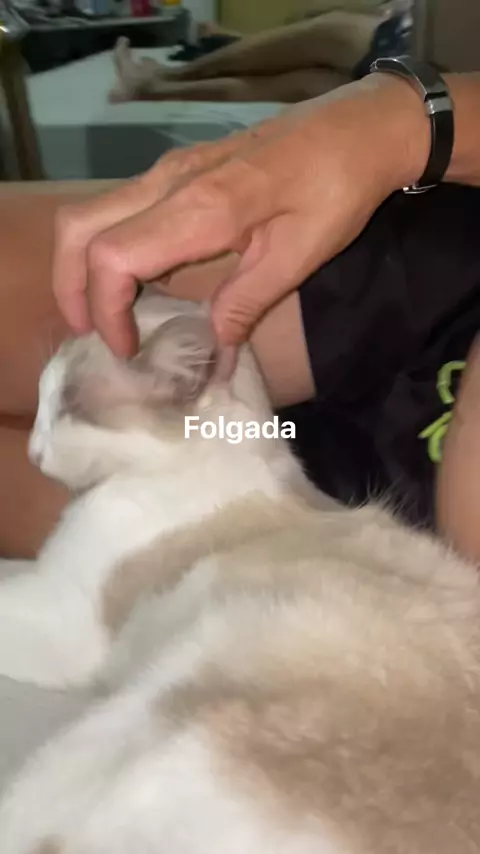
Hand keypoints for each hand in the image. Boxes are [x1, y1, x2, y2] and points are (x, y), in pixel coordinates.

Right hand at [53, 73, 428, 357]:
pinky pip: (122, 207)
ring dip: (85, 264)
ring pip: (93, 212)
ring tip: (106, 313)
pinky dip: (110, 246)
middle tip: (89, 332)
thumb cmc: (336, 189)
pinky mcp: (181, 168)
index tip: (128, 348)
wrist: (358, 127)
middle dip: (70, 285)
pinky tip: (137, 280)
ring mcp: (171, 170)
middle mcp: (170, 183)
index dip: (106, 310)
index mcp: (199, 209)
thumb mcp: (299, 256)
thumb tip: (213, 349)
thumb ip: (246, 303)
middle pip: (80, 228)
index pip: (111, 257)